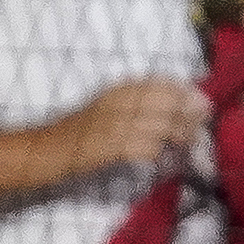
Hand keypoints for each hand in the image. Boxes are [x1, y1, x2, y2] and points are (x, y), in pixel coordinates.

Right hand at [56, 75, 208, 175]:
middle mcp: (120, 102)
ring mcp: (116, 124)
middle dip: (190, 115)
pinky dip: (161, 154)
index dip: (187, 94)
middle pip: (169, 103)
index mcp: (119, 90)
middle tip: (199, 127)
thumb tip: (175, 107)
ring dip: (180, 137)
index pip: (164, 84)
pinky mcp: (113, 147)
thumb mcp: (105, 108)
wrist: (42, 152)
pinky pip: (148, 148)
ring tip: (188, 144)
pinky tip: (163, 159)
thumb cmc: (74, 133)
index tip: (201, 105)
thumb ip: (135, 104)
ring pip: (164, 126)